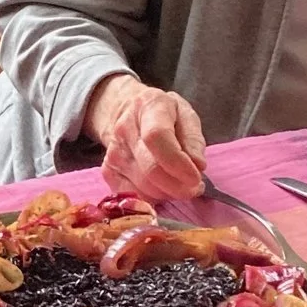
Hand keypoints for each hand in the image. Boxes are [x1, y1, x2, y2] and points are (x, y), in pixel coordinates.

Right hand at [86, 74, 206, 201]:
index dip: (177, 163)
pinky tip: (162, 188)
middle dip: (178, 186)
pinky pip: (133, 196)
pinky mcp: (108, 172)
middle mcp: (125, 129)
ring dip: (168, 193)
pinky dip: (153, 199)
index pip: (157, 137)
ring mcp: (113, 152)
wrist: (126, 111)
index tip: (196, 178)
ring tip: (180, 184)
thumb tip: (198, 166)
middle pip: (150, 169)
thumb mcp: (185, 115)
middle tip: (195, 187)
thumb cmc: (162, 114)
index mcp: (148, 107)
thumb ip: (193, 139)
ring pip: (144, 187)